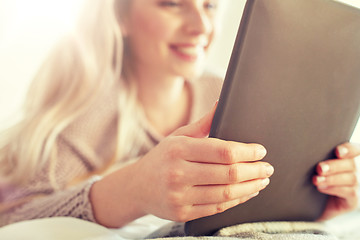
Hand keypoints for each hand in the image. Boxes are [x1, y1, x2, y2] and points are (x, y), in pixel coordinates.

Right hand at [131, 105, 273, 222]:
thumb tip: (221, 104)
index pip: (223, 150)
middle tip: (268, 167)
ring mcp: (179, 196)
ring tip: (262, 180)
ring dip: (250, 187)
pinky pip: (217, 208)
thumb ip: (203, 124)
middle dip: (254, 170)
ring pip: (226, 194)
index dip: (247, 151)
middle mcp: (178, 173)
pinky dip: (237, 201)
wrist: (137, 187)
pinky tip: (247, 193)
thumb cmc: (161, 158)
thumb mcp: (178, 137)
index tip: (261, 151)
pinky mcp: (182, 213)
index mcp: (178, 149)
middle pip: (228, 173)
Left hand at [313, 142, 359, 220]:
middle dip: (334, 166)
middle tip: (319, 168)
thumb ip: (318, 157)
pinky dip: (334, 188)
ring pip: (351, 178)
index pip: (355, 150)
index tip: (337, 151)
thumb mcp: (316, 167)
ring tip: (316, 180)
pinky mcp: (353, 200)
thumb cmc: (314, 178)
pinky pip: (350, 192)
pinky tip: (321, 188)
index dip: (348, 149)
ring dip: (331, 178)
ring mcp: (357, 186)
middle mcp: (356, 171)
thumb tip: (306, 150)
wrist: (312, 203)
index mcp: (348, 158)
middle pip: (352, 164)